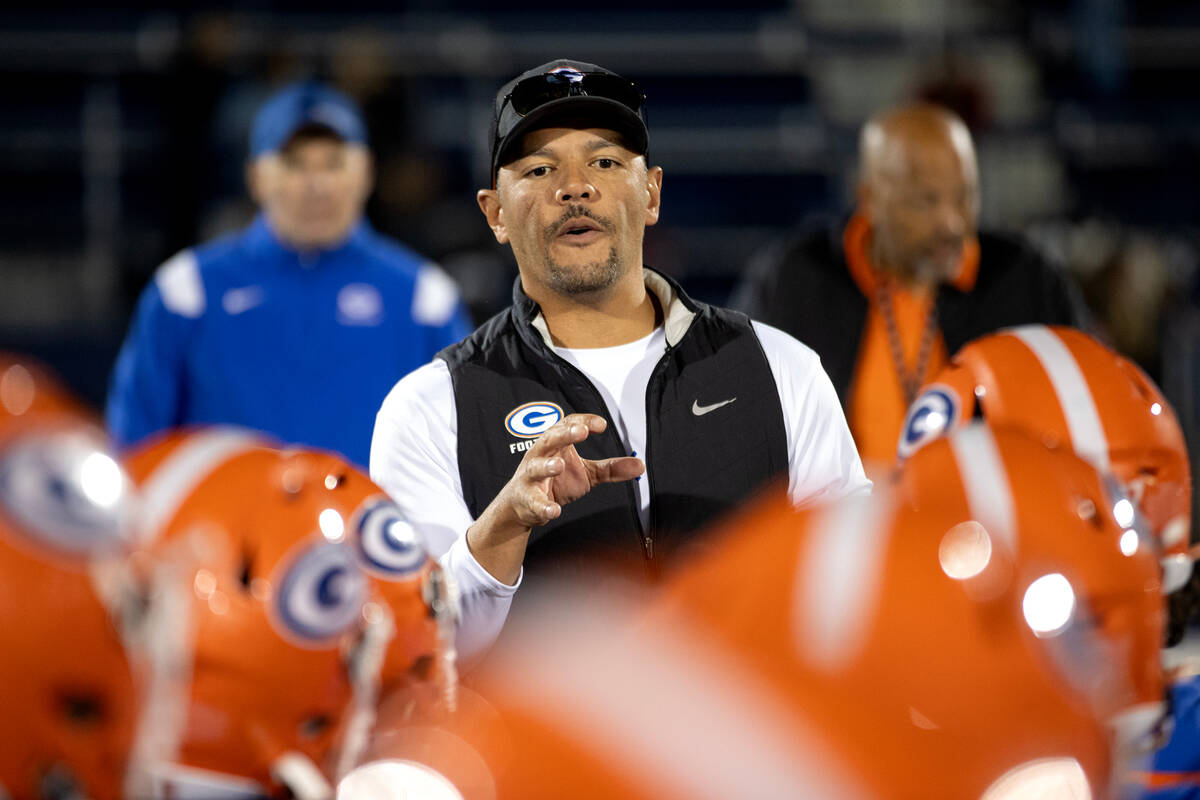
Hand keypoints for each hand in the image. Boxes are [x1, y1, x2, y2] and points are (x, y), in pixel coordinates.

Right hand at [467, 414, 643, 583]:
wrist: (522, 505)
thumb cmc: (554, 481)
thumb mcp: (586, 473)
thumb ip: (610, 468)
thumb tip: (640, 465)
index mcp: (555, 444)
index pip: (567, 424)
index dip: (583, 421)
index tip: (601, 424)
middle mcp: (540, 455)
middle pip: (549, 438)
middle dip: (564, 434)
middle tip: (580, 431)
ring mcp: (531, 477)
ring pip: (535, 467)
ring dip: (547, 465)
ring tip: (558, 465)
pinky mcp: (527, 499)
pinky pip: (534, 502)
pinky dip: (543, 507)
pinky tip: (554, 510)